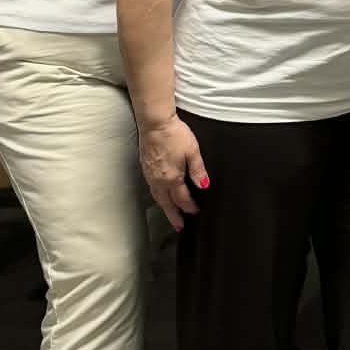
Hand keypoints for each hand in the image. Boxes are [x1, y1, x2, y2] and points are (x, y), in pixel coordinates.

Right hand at [138, 114, 208, 228]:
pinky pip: (152, 188)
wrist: (154, 123)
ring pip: (158, 197)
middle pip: (167, 203)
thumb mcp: (192, 151)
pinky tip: (160, 194)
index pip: (182, 199)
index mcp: (172, 178)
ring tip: (170, 214)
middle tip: (179, 226)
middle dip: (174, 216)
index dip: (190, 207)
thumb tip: (204, 186)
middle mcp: (159, 180)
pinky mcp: (145, 167)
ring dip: (165, 207)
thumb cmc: (174, 134)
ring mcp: (150, 175)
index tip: (195, 212)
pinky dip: (158, 196)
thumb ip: (198, 170)